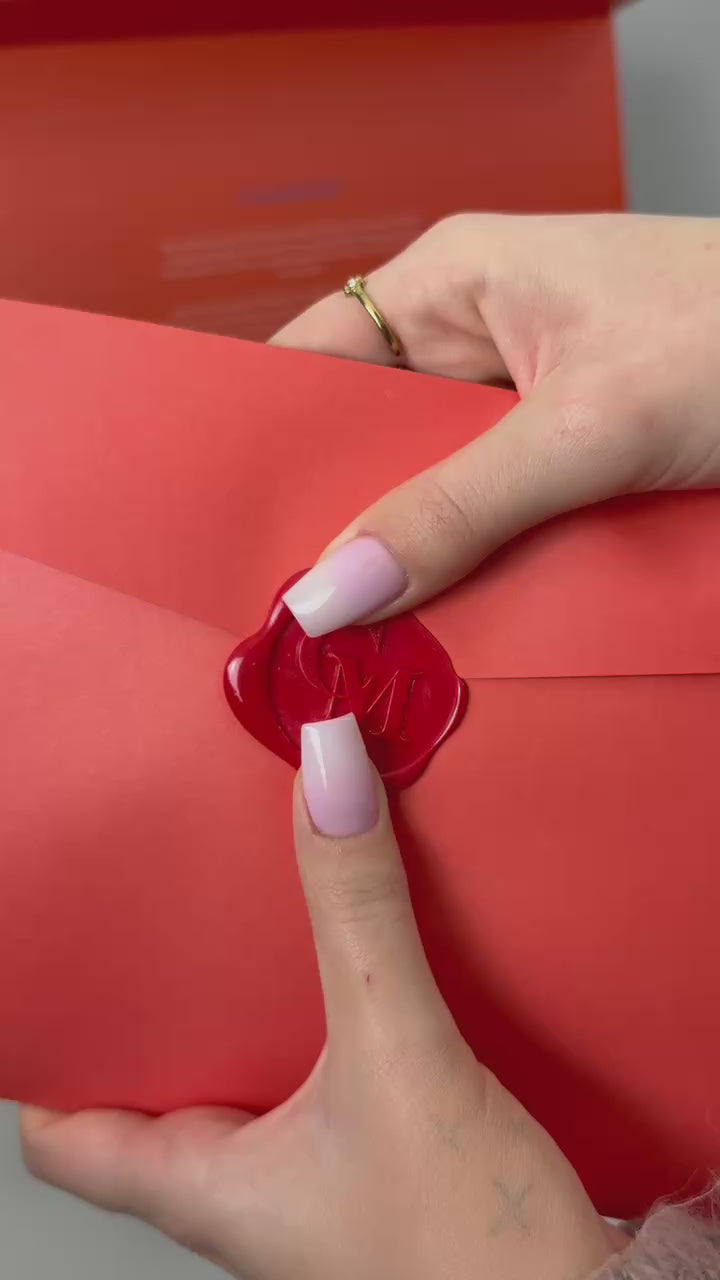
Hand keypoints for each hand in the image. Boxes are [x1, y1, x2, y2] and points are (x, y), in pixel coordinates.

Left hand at [21, 715, 618, 1279]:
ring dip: (248, 999)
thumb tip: (327, 782)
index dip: (50, 1062)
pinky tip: (355, 963)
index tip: (61, 971)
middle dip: (160, 1000)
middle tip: (166, 909)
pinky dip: (323, 1011)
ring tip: (257, 915)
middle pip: (156, 1089)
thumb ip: (361, 914)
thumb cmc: (473, 1260)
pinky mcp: (380, 1160)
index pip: (68, 1140)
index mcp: (207, 1187)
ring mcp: (314, 1179)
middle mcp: (246, 1188)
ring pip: (244, 1075)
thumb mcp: (401, 1058)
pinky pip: (321, 1072)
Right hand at [273, 214, 719, 636]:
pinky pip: (495, 519)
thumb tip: (338, 588)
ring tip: (357, 638)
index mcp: (450, 283)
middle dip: (338, 523)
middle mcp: (475, 339)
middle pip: (369, 441)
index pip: (313, 364)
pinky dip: (475, 568)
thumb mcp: (586, 425)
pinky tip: (446, 622)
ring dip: (411, 557)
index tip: (231, 541)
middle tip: (296, 620)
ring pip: (433, 490)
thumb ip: (459, 507)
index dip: (267, 450)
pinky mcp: (569, 458)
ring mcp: (525, 404)